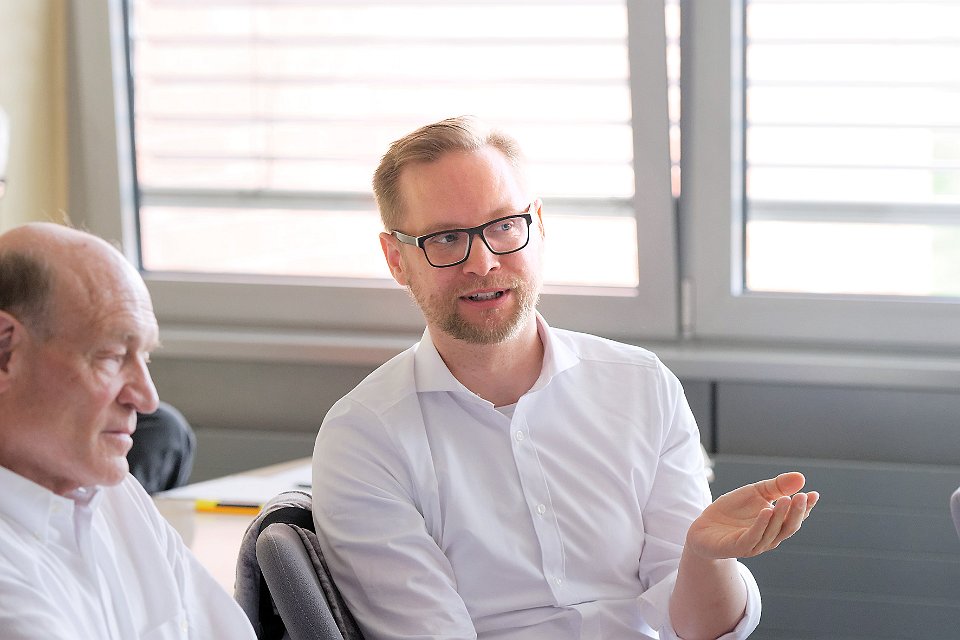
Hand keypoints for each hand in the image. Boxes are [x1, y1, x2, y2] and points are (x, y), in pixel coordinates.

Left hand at [685, 472, 818, 559]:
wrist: (704, 527)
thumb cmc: (732, 511)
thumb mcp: (755, 492)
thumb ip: (776, 486)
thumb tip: (801, 477)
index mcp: (775, 525)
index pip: (795, 517)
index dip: (805, 507)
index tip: (814, 494)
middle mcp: (769, 537)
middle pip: (788, 527)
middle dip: (797, 512)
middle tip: (803, 496)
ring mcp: (754, 544)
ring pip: (773, 532)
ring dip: (781, 516)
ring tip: (787, 499)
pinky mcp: (738, 547)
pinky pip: (753, 537)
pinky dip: (761, 525)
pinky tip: (766, 511)